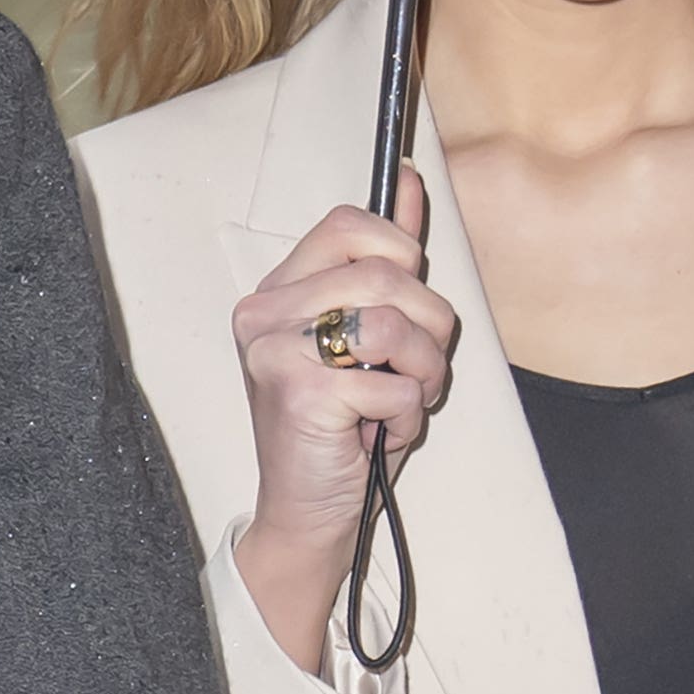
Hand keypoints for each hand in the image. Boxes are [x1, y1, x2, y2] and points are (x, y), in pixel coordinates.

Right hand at [228, 164, 456, 671]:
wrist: (306, 513)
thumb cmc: (339, 425)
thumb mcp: (367, 336)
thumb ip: (385, 258)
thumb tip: (412, 180)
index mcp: (277, 290)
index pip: (349, 223)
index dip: (400, 252)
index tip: (409, 296)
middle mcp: (264, 312)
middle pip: (387, 275)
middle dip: (429, 328)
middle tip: (414, 369)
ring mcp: (274, 350)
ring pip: (396, 325)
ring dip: (424, 374)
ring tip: (402, 401)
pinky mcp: (297, 393)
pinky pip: (395, 385)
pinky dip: (407, 417)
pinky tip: (379, 433)